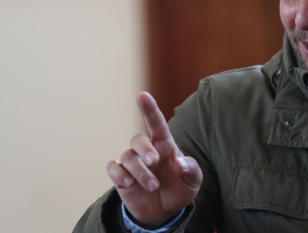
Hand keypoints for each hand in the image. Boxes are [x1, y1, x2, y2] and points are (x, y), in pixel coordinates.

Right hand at [106, 92, 202, 228]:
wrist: (164, 211)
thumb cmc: (180, 188)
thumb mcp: (193, 180)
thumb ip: (191, 169)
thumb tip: (178, 162)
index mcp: (165, 144)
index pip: (156, 123)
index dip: (149, 108)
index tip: (142, 95)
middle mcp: (147, 150)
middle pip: (137, 139)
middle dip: (144, 149)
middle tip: (154, 161)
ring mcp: (132, 163)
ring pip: (127, 157)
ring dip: (140, 172)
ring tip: (153, 186)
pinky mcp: (121, 176)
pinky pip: (113, 168)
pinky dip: (119, 174)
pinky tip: (129, 183)